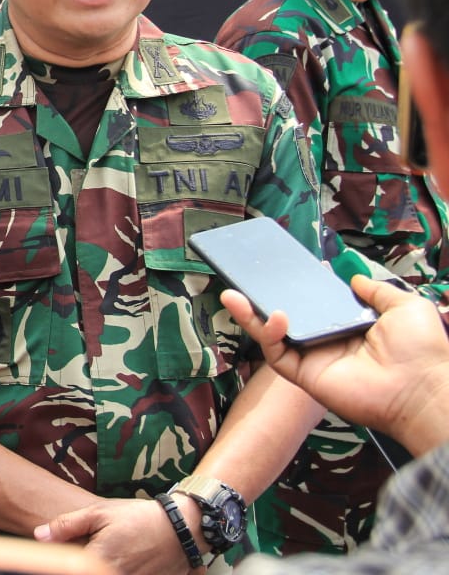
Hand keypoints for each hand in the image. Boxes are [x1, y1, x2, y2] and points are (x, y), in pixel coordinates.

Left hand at [35, 497, 200, 574]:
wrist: (180, 529)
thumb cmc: (138, 518)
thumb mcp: (99, 513)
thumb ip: (67, 526)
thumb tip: (39, 535)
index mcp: (98, 560)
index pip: (67, 568)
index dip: (60, 563)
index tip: (59, 556)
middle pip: (84, 570)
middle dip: (80, 563)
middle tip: (91, 548)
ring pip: (100, 574)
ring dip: (96, 566)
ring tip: (109, 551)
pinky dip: (115, 569)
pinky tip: (119, 559)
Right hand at [221, 275, 448, 455]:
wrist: (422, 387)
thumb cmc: (422, 351)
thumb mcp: (405, 306)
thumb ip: (378, 290)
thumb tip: (355, 277)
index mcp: (348, 324)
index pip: (313, 303)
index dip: (297, 287)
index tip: (284, 268)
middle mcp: (327, 340)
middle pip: (284, 317)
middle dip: (260, 299)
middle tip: (242, 280)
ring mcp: (314, 358)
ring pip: (272, 335)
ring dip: (250, 315)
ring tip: (234, 295)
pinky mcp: (305, 375)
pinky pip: (278, 355)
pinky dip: (268, 336)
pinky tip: (275, 317)